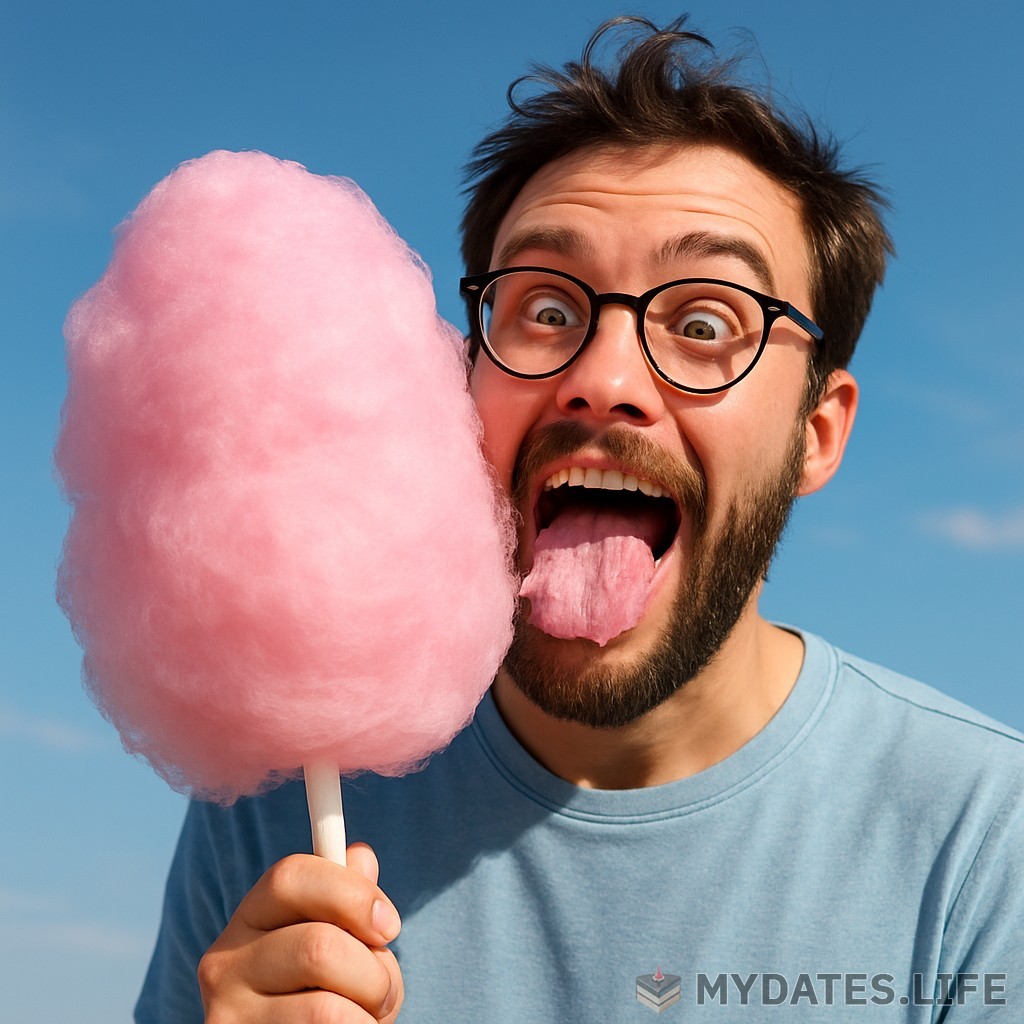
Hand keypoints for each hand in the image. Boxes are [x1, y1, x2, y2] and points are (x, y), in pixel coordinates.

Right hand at [199, 843, 402, 1022]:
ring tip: (366, 1017)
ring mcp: (228, 1014)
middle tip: (385, 990)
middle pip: (318, 946)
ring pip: (326, 1007)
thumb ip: (347, 899)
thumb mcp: (339, 939)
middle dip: (374, 972)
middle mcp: (225, 962)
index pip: (290, 875)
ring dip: (368, 1014)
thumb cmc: (323, 990)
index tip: (389, 926)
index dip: (353, 893)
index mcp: (251, 917)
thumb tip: (361, 856)